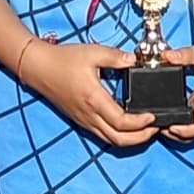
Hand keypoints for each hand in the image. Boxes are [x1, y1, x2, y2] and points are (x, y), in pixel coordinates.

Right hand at [16, 38, 159, 147]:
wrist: (39, 68)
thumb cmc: (63, 60)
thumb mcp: (92, 53)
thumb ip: (115, 57)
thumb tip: (134, 60)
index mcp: (94, 99)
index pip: (122, 122)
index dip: (141, 124)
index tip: (152, 116)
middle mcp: (89, 114)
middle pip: (118, 139)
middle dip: (141, 138)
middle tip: (155, 128)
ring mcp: (84, 120)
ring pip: (110, 141)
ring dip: (130, 140)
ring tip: (145, 130)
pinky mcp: (81, 120)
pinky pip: (102, 136)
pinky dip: (118, 136)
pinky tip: (126, 128)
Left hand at [168, 42, 193, 144]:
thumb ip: (184, 56)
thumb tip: (166, 57)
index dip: (186, 132)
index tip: (171, 127)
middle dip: (177, 135)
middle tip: (160, 126)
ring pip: (192, 124)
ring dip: (178, 128)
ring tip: (162, 121)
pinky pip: (191, 113)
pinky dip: (179, 116)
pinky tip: (168, 111)